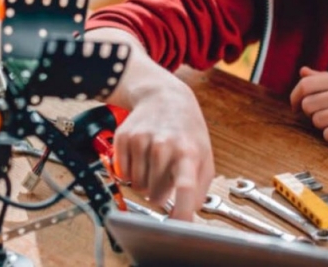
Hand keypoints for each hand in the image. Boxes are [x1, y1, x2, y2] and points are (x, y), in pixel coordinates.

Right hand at [112, 77, 214, 220]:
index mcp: (188, 152)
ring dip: (145, 182)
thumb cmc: (186, 130)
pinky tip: (142, 156)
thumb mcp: (204, 155)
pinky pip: (123, 174)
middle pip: (155, 195)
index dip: (180, 213)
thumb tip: (187, 215)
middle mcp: (164, 146)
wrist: (164, 97)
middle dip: (160, 192)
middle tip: (167, 173)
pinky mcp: (124, 138)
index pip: (185, 187)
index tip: (178, 230)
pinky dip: (132, 172)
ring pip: (137, 186)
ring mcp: (141, 141)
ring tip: (156, 161)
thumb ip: (200, 188)